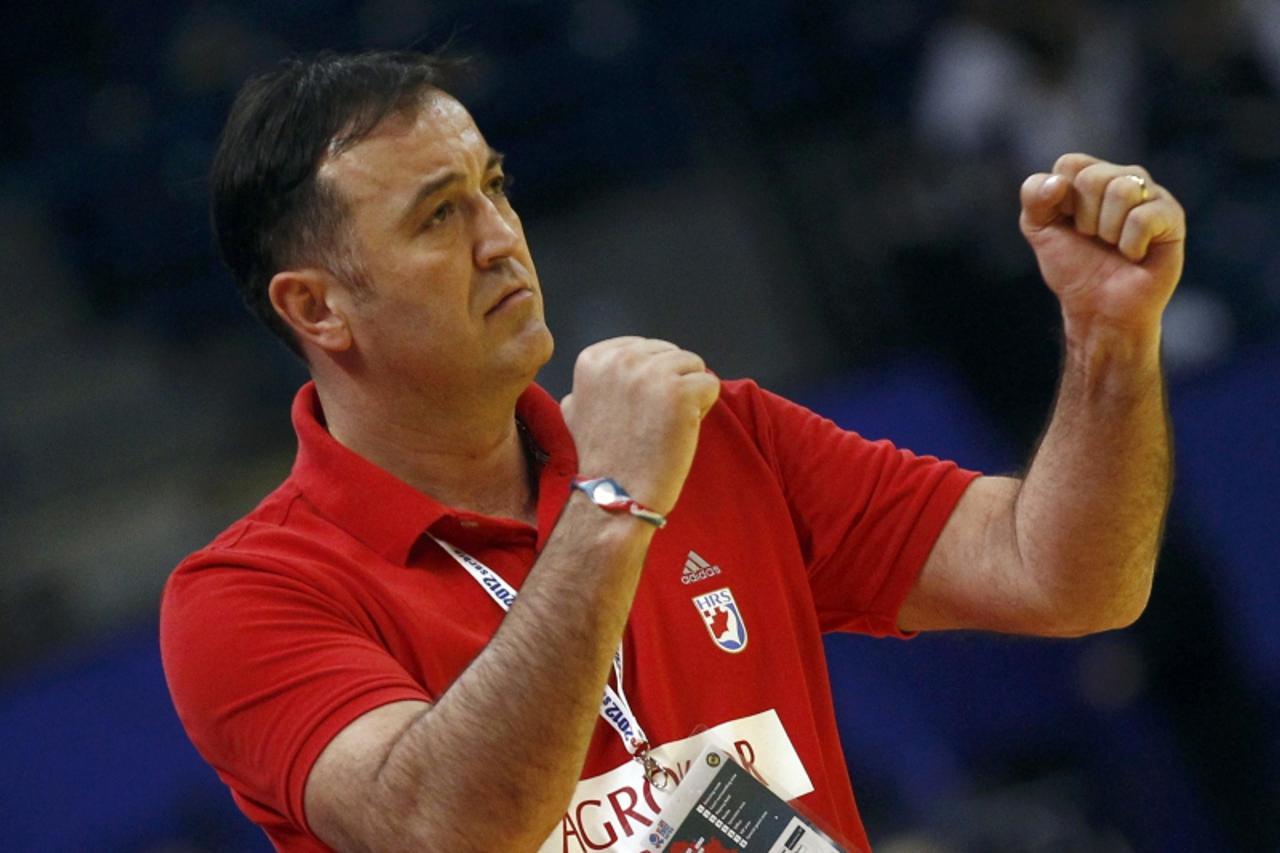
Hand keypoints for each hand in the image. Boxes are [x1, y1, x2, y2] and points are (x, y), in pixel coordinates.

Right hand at [560, 337, 719, 513]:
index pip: (645, 348)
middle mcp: (620, 359)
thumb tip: (607, 369)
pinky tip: (681, 431)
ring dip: (689, 396)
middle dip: (670, 384)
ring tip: (666, 427)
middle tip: (652, 423)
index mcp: (594, 359)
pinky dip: (703, 409)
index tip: (634, 412)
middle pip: (671, 354)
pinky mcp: (679, 392)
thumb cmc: (602, 459)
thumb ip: (596, 381)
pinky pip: (710, 385)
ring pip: (694, 366)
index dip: (650, 381)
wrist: (615, 495)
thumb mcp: (576, 409)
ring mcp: (651, 373)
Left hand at [1020, 153, 1185, 341]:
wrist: (1099, 308)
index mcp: (1091, 176)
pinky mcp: (1171, 216)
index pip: (1070, 163)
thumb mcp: (1039, 229)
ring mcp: (1150, 194)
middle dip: (1084, 218)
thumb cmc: (1073, 267)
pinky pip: (1142, 218)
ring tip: (1113, 246)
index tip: (1068, 224)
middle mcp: (1123, 178)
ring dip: (1107, 231)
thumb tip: (1057, 182)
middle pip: (1093, 176)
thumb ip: (1034, 197)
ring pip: (1121, 190)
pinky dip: (1129, 245)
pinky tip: (1134, 255)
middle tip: (1093, 238)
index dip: (1061, 199)